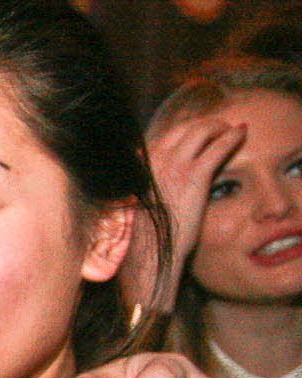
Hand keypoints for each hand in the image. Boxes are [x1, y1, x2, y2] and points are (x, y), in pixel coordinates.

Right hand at [134, 115, 244, 313]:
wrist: (148, 254)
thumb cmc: (142, 236)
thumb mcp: (136, 204)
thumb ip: (145, 185)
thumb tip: (156, 182)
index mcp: (137, 166)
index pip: (164, 137)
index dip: (183, 132)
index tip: (196, 133)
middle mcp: (153, 160)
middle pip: (182, 128)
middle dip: (203, 124)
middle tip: (218, 127)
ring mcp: (173, 165)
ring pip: (201, 130)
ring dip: (218, 126)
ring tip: (230, 130)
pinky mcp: (194, 176)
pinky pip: (218, 146)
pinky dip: (232, 137)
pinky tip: (241, 135)